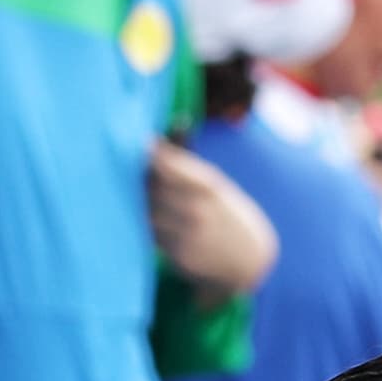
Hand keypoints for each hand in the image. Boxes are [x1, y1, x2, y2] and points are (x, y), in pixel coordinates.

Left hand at [147, 139, 277, 296]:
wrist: (248, 259)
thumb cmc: (226, 213)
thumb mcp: (217, 184)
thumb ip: (190, 160)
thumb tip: (177, 121)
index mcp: (209, 185)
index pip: (170, 165)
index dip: (152, 154)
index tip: (143, 144)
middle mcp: (199, 210)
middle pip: (153, 188)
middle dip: (142, 178)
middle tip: (133, 170)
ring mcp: (189, 235)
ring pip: (148, 213)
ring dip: (141, 203)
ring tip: (140, 195)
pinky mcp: (181, 257)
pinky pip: (152, 235)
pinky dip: (148, 225)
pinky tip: (151, 220)